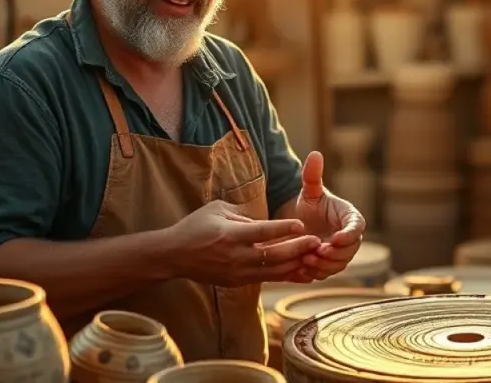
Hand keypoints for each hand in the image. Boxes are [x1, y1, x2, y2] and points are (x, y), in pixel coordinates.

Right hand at [166, 200, 320, 286]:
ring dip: (296, 264)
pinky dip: (285, 275)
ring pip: (273, 271)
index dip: (283, 228)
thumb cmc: (196, 226)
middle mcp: (235, 256)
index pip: (261, 232)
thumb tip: (266, 219)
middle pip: (273, 255)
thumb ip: (243, 212)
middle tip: (316, 242)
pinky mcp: (238, 282)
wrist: (174, 256)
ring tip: (314, 256)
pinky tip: (301, 270)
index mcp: (230, 235)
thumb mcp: (217, 209)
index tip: (301, 224)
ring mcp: (237, 272)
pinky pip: (267, 279)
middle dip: (297, 249)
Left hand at [293, 151, 365, 280]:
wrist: (301, 223)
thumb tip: (315, 154)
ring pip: (338, 264)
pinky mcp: (329, 266)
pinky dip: (315, 273)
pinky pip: (326, 273)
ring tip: (306, 260)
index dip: (348, 235)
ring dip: (324, 265)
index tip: (334, 239)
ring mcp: (341, 254)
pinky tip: (301, 269)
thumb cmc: (309, 205)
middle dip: (334, 254)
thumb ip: (312, 175)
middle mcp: (349, 238)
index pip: (356, 228)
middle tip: (316, 252)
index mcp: (350, 218)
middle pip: (349, 250)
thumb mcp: (309, 190)